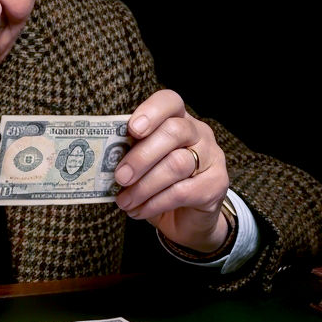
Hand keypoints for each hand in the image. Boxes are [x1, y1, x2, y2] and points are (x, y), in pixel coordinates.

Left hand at [114, 89, 229, 251]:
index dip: (151, 111)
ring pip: (177, 164)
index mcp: (178, 120)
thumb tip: (105, 161)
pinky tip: (139, 211)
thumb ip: (130, 155)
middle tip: (120, 177)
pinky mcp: (216, 184)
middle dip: (142, 155)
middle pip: (174, 131)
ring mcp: (212, 157)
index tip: (131, 129)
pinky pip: (183, 191)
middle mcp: (199, 133)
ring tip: (124, 201)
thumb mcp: (143, 167)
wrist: (188, 219)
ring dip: (145, 185)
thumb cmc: (159, 186)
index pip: (170, 102)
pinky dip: (155, 203)